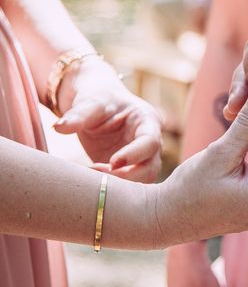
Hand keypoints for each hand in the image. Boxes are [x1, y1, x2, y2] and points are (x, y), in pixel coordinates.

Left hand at [53, 59, 162, 182]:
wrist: (97, 106)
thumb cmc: (98, 99)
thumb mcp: (90, 102)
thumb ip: (78, 114)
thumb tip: (59, 127)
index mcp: (147, 121)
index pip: (150, 142)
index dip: (134, 154)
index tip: (113, 162)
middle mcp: (150, 143)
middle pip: (151, 167)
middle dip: (127, 176)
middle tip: (97, 171)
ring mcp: (141, 158)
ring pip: (142, 180)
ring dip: (119, 184)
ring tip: (91, 174)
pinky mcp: (129, 170)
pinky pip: (127, 186)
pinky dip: (111, 187)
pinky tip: (91, 179)